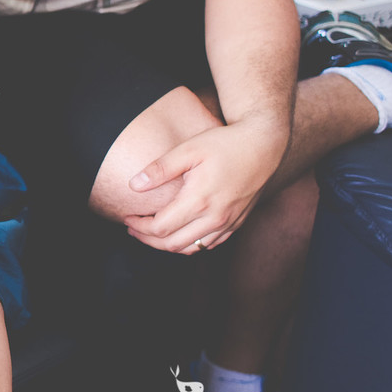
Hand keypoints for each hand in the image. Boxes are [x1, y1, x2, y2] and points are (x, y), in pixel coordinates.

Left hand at [123, 121, 286, 252]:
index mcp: (200, 200)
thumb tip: (133, 186)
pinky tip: (178, 231)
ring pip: (192, 248)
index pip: (161, 228)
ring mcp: (229, 222)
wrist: (264, 145)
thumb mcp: (188, 149)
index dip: (139, 226)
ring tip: (151, 232)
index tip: (127, 218)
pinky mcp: (238, 222)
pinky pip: (210, 244)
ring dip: (168, 245)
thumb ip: (160, 169)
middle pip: (173, 244)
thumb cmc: (224, 143)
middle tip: (133, 228)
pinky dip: (190, 243)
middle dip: (148, 239)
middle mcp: (216, 217)